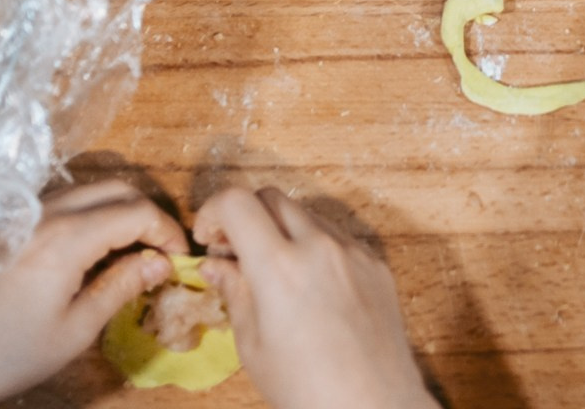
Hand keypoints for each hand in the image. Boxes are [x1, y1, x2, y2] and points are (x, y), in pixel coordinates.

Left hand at [0, 180, 188, 408]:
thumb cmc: (8, 354)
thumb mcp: (76, 331)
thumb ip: (121, 288)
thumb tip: (161, 264)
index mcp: (67, 238)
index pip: (137, 212)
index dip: (168, 232)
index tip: (181, 260)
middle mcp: (48, 214)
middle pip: (117, 189)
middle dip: (149, 215)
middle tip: (163, 253)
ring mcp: (28, 217)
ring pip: (91, 191)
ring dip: (121, 212)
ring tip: (134, 254)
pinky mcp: (14, 227)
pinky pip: (67, 204)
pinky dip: (95, 215)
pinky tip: (97, 253)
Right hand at [193, 187, 433, 408]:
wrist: (374, 408)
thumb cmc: (308, 391)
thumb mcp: (254, 347)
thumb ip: (234, 293)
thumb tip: (215, 264)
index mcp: (280, 267)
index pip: (236, 201)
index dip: (212, 210)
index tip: (209, 236)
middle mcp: (319, 247)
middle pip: (271, 197)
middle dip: (245, 215)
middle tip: (234, 250)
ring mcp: (353, 252)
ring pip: (306, 214)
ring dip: (281, 229)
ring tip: (273, 272)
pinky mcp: (376, 264)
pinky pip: (338, 237)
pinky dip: (315, 246)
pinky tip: (310, 285)